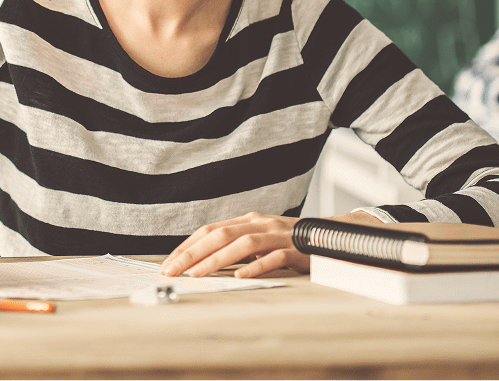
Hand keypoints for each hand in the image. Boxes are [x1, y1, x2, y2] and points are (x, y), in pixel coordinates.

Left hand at [160, 210, 384, 278]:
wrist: (329, 237)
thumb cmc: (288, 244)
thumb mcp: (258, 242)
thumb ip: (235, 247)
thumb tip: (200, 262)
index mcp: (247, 221)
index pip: (210, 230)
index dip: (188, 246)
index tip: (169, 263)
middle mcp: (260, 223)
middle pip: (220, 234)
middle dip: (192, 253)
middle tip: (173, 270)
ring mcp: (278, 235)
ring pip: (242, 243)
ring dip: (216, 259)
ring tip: (197, 274)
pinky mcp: (295, 250)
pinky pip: (273, 258)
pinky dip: (255, 266)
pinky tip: (240, 276)